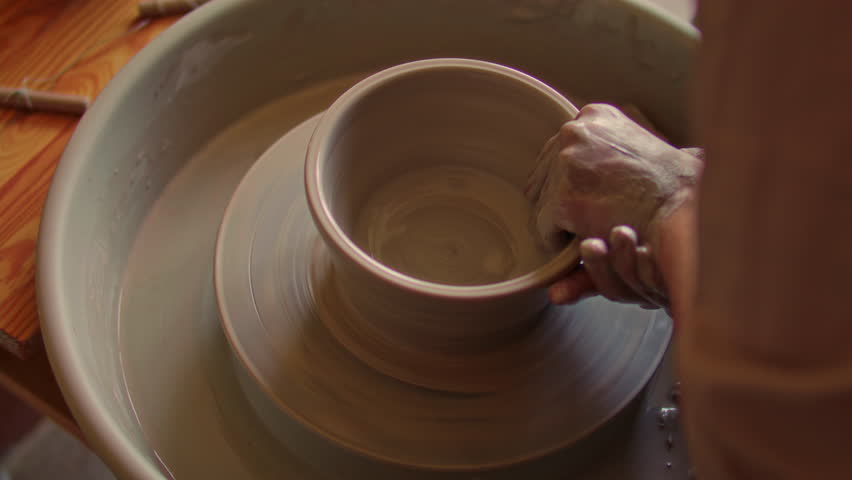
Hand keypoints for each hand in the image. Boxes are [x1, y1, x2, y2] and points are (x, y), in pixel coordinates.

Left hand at [526, 104, 701, 306]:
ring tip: (594, 225)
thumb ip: (606, 145)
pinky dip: (560, 239)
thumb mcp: (640, 146)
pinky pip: (544, 227)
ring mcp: (566, 164)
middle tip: (591, 216)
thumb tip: (588, 147)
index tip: (591, 196)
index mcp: (593, 116)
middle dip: (559, 198)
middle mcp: (574, 132)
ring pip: (541, 201)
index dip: (571, 181)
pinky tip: (588, 237)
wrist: (685, 213)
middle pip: (543, 174)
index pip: (558, 151)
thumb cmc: (672, 187)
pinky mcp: (563, 199)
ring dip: (560, 219)